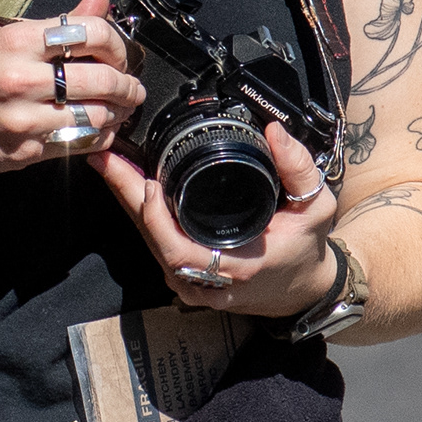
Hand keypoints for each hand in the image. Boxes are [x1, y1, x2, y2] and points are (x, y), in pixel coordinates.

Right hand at [0, 0, 149, 174]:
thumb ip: (56, 21)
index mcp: (15, 41)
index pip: (90, 33)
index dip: (118, 42)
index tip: (121, 53)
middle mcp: (20, 80)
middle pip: (102, 80)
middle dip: (127, 85)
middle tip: (132, 87)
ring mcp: (21, 120)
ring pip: (94, 118)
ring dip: (116, 114)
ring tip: (118, 110)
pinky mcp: (21, 152)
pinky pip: (75, 146)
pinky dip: (96, 138)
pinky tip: (98, 131)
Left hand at [89, 120, 344, 318]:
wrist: (303, 289)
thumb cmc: (306, 248)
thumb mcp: (315, 206)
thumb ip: (298, 169)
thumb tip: (275, 132)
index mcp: (236, 266)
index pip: (179, 251)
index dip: (157, 220)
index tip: (149, 183)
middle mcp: (208, 281)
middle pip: (152, 242)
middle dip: (126, 197)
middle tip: (106, 159)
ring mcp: (194, 285)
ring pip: (149, 245)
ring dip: (129, 204)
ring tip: (110, 166)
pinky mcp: (187, 281)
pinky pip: (157, 248)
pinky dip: (143, 217)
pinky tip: (130, 190)